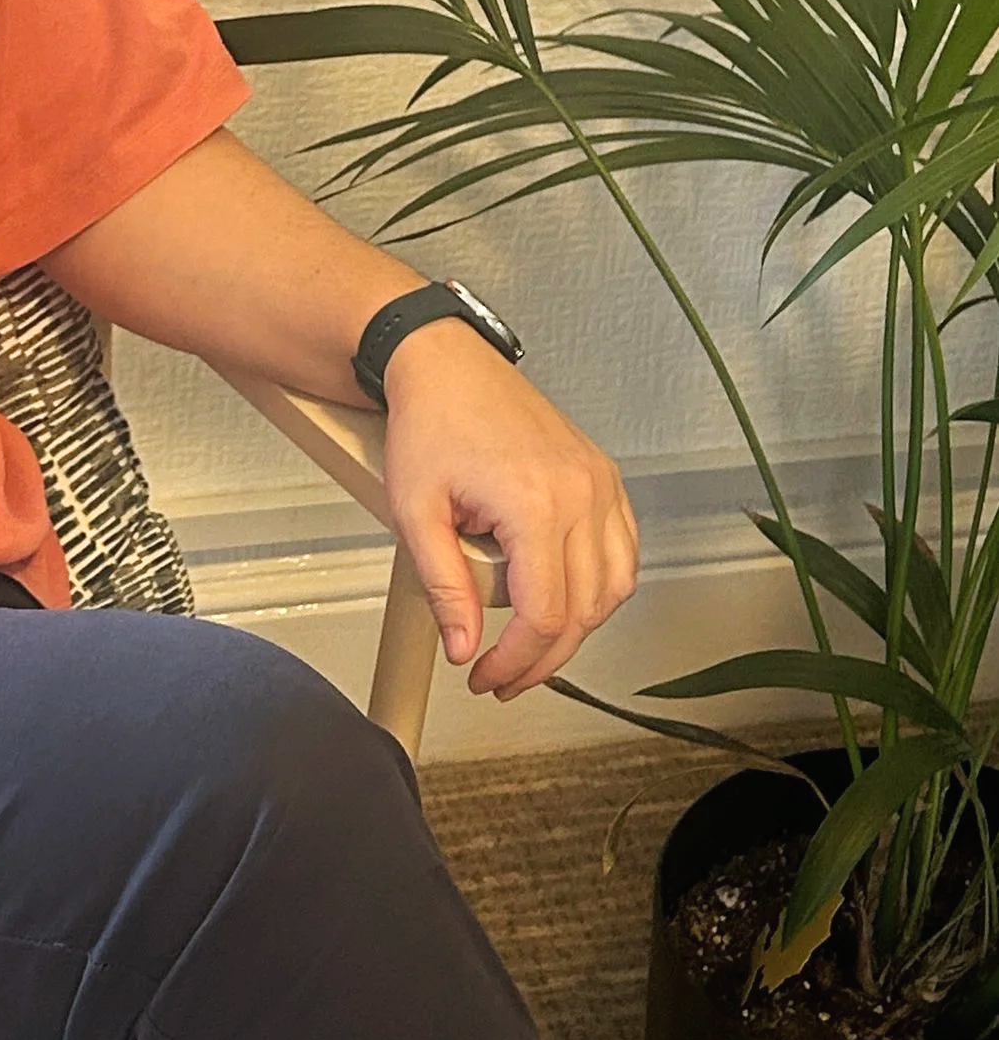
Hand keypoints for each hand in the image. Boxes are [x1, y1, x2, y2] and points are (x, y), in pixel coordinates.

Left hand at [379, 318, 638, 699]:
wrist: (445, 363)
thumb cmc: (430, 421)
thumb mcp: (416, 510)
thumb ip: (443, 586)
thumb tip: (464, 646)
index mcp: (536, 503)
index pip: (544, 614)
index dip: (516, 661)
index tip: (484, 675)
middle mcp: (581, 493)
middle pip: (583, 610)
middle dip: (543, 658)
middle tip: (504, 676)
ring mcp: (599, 481)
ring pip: (614, 586)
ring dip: (578, 626)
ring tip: (532, 645)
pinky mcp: (602, 474)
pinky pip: (623, 550)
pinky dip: (602, 586)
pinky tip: (567, 598)